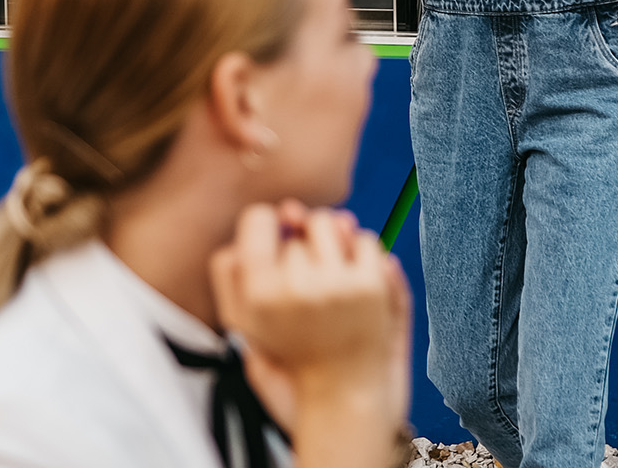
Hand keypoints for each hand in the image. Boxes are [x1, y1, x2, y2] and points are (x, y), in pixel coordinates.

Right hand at [210, 201, 411, 435]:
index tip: (283, 253)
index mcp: (254, 293)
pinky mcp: (370, 288)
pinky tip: (361, 292)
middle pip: (299, 223)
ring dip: (338, 245)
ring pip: (334, 225)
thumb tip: (286, 211)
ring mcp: (333, 285)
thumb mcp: (249, 324)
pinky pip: (368, 243)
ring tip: (337, 286)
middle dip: (309, 244)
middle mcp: (291, 287)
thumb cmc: (296, 361)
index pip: (258, 219)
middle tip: (314, 289)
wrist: (344, 406)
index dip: (273, 228)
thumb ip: (247, 268)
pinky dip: (369, 259)